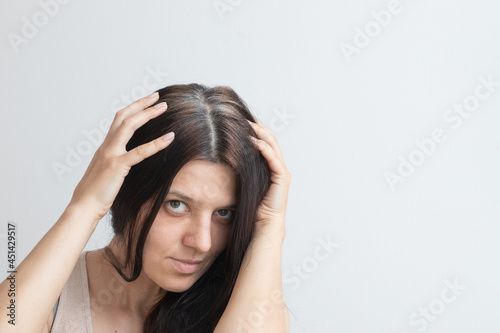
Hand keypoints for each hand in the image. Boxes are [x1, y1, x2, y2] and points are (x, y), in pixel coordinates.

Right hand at [68, 92, 174, 220]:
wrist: (83, 207)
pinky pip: (139, 152)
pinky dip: (156, 143)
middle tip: (157, 97)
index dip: (133, 109)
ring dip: (147, 114)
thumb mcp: (107, 174)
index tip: (146, 102)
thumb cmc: (95, 194)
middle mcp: (106, 146)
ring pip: (128, 126)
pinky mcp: (116, 166)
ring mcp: (110, 154)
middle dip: (141, 104)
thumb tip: (128, 162)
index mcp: (105, 148)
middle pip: (123, 117)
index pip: (118, 121)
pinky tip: (169, 138)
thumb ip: (117, 164)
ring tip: (163, 107)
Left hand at [247, 118, 290, 239]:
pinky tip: (254, 140)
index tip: (239, 117)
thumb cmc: (251, 205)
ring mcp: (281, 170)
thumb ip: (238, 168)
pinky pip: (273, 159)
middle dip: (257, 125)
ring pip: (272, 145)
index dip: (253, 128)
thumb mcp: (242, 182)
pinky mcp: (282, 177)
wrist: (263, 223)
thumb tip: (219, 155)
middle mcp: (277, 164)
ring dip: (261, 132)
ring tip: (248, 123)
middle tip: (243, 114)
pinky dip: (264, 148)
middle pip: (269, 138)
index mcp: (269, 164)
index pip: (263, 140)